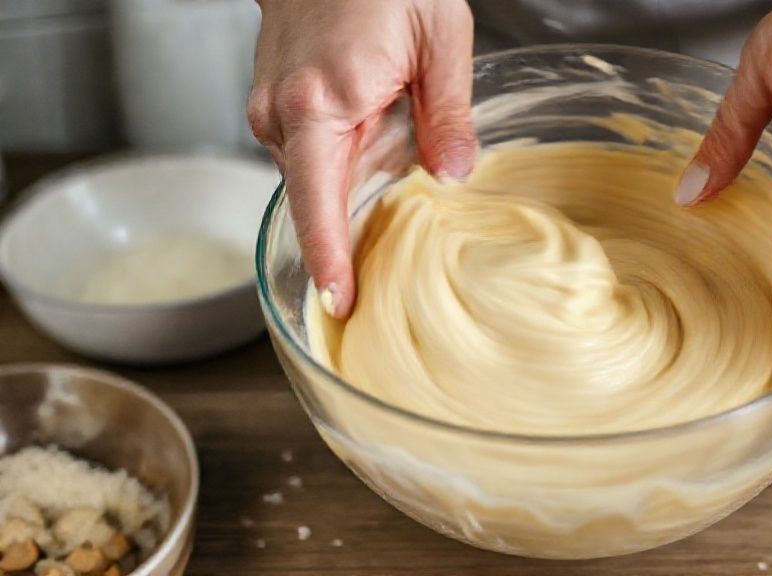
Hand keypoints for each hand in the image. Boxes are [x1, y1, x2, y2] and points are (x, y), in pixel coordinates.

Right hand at [248, 0, 475, 316]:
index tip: (338, 303)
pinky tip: (371, 130)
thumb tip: (453, 175)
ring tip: (391, 143)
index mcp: (320, 101)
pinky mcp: (273, 103)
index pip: (317, 204)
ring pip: (315, 175)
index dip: (329, 260)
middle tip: (388, 244)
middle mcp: (282, 111)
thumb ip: (447, 113)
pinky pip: (309, 153)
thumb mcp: (439, 37)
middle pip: (317, 198)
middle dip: (352, 226)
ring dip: (352, 180)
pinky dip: (341, 158)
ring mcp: (270, 107)